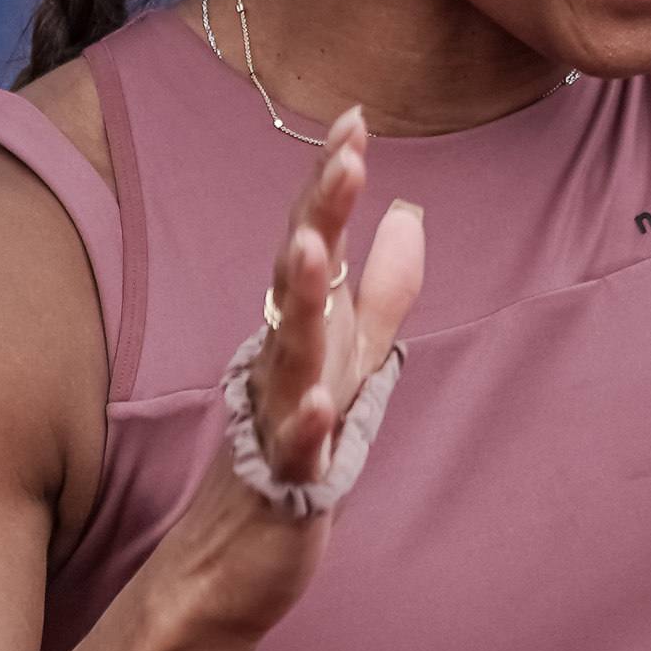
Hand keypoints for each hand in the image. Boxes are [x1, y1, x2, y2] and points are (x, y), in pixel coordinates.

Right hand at [249, 108, 423, 490]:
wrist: (243, 530)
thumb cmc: (301, 430)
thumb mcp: (356, 353)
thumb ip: (382, 289)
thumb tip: (408, 215)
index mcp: (305, 320)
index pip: (317, 237)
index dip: (333, 182)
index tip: (355, 120)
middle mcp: (285, 351)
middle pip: (299, 275)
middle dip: (321, 216)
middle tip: (346, 159)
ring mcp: (280, 407)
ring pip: (292, 348)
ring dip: (302, 298)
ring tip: (315, 250)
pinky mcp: (286, 470)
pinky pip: (297, 444)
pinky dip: (306, 424)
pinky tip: (321, 403)